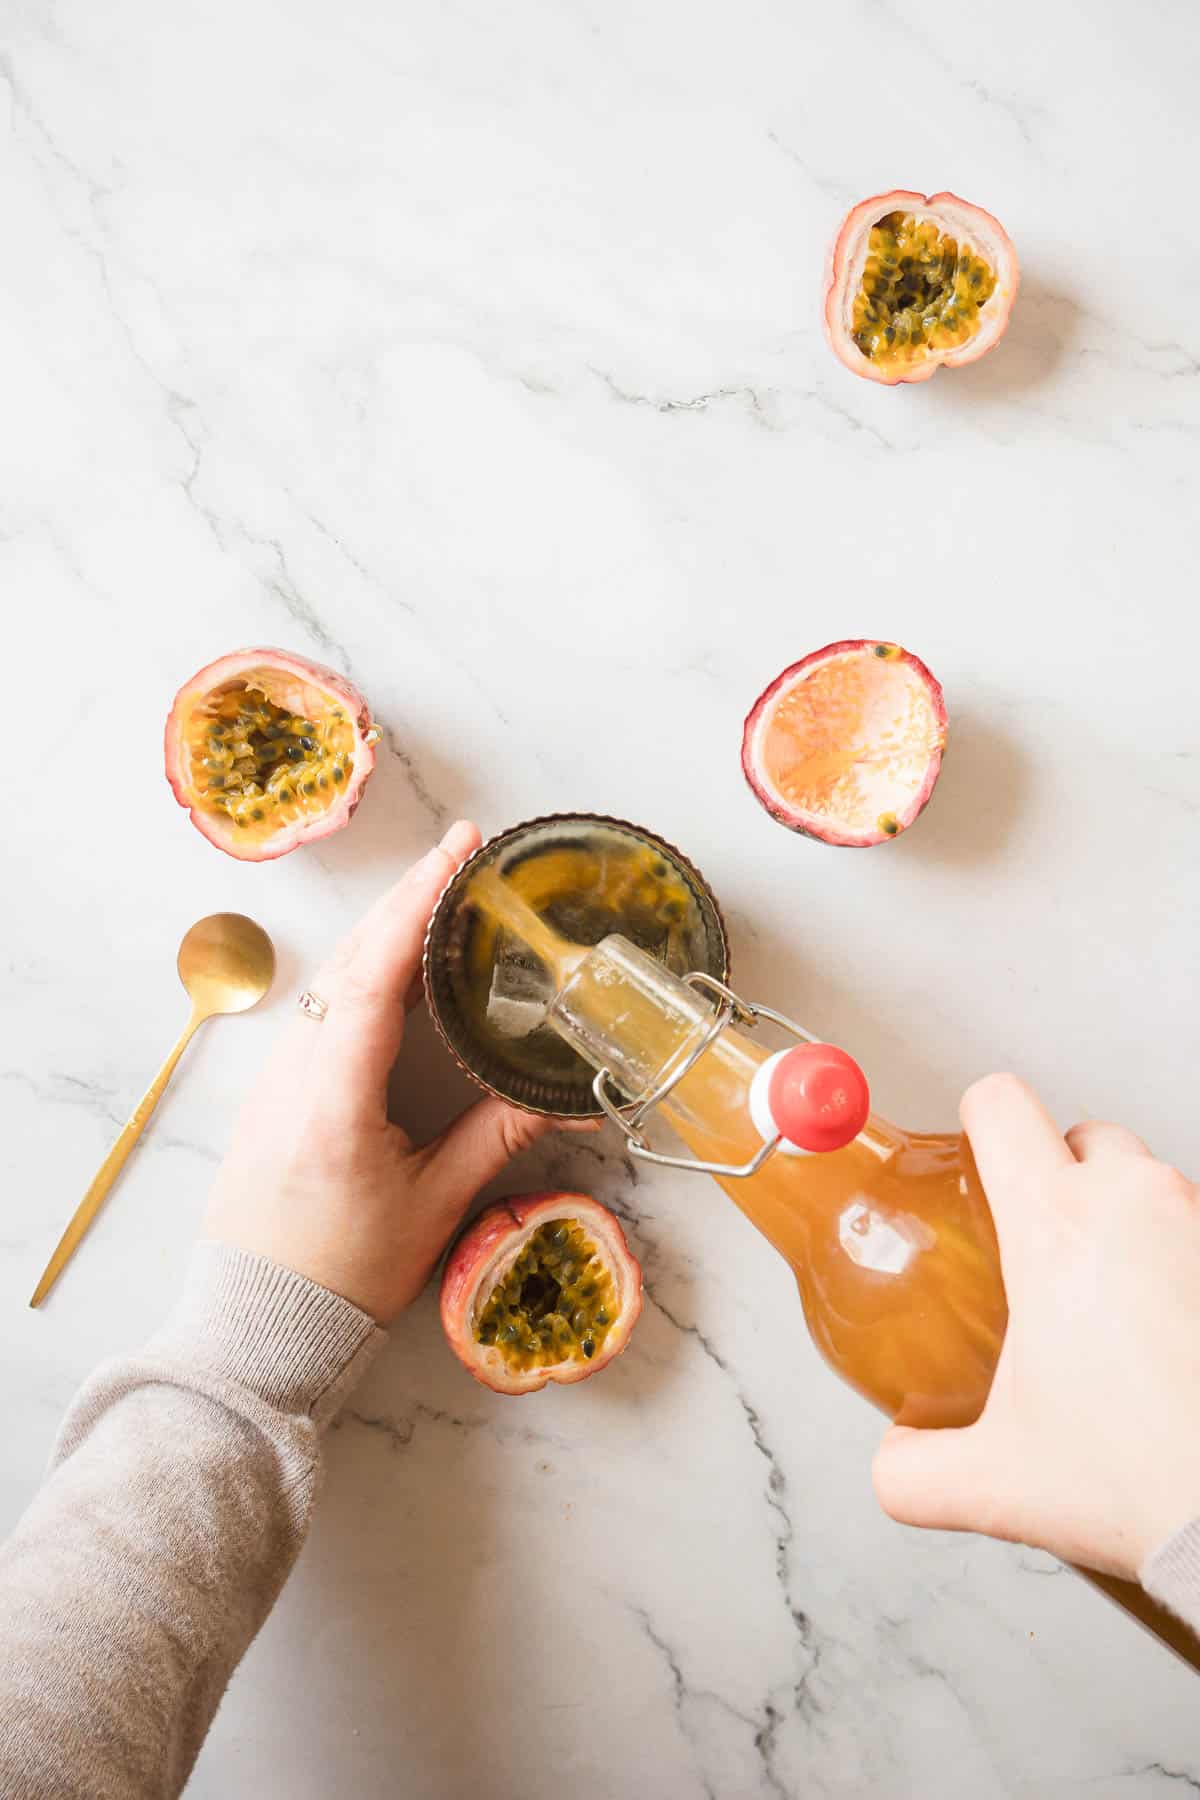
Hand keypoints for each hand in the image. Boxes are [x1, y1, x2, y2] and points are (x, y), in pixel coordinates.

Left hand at [205, 821, 572, 1322]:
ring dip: (382, 928)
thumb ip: (498, 1136)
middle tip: (461, 850)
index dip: (420, 906)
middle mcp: (294, 1074)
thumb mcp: (434, 1204)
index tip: (457, 853)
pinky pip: (318, 1008)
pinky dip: (360, 968)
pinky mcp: (271, 1093)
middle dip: (407, 897)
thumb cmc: (346, 1274)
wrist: (257, 1325)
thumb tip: (570, 1098)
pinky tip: (391, 962)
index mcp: (336, 1099)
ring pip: (330, 979)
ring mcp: (274, 1079)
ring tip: (437, 891)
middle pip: (351, 960)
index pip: (378, 976)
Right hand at [872, 1073, 1199, 1578]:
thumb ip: (914, 1470)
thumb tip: (897, 1459)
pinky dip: (1178, 1258)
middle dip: (1057, 1181)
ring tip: (1112, 1301)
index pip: (1002, 1105)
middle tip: (1043, 1254)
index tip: (973, 1162)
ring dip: (1125, 1220)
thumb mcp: (996, 1483)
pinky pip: (1196, 1227)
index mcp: (1057, 1225)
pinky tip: (1168, 1329)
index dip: (977, 1124)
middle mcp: (1137, 1201)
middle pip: (1079, 1135)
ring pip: (1149, 1180)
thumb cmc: (1143, 1479)